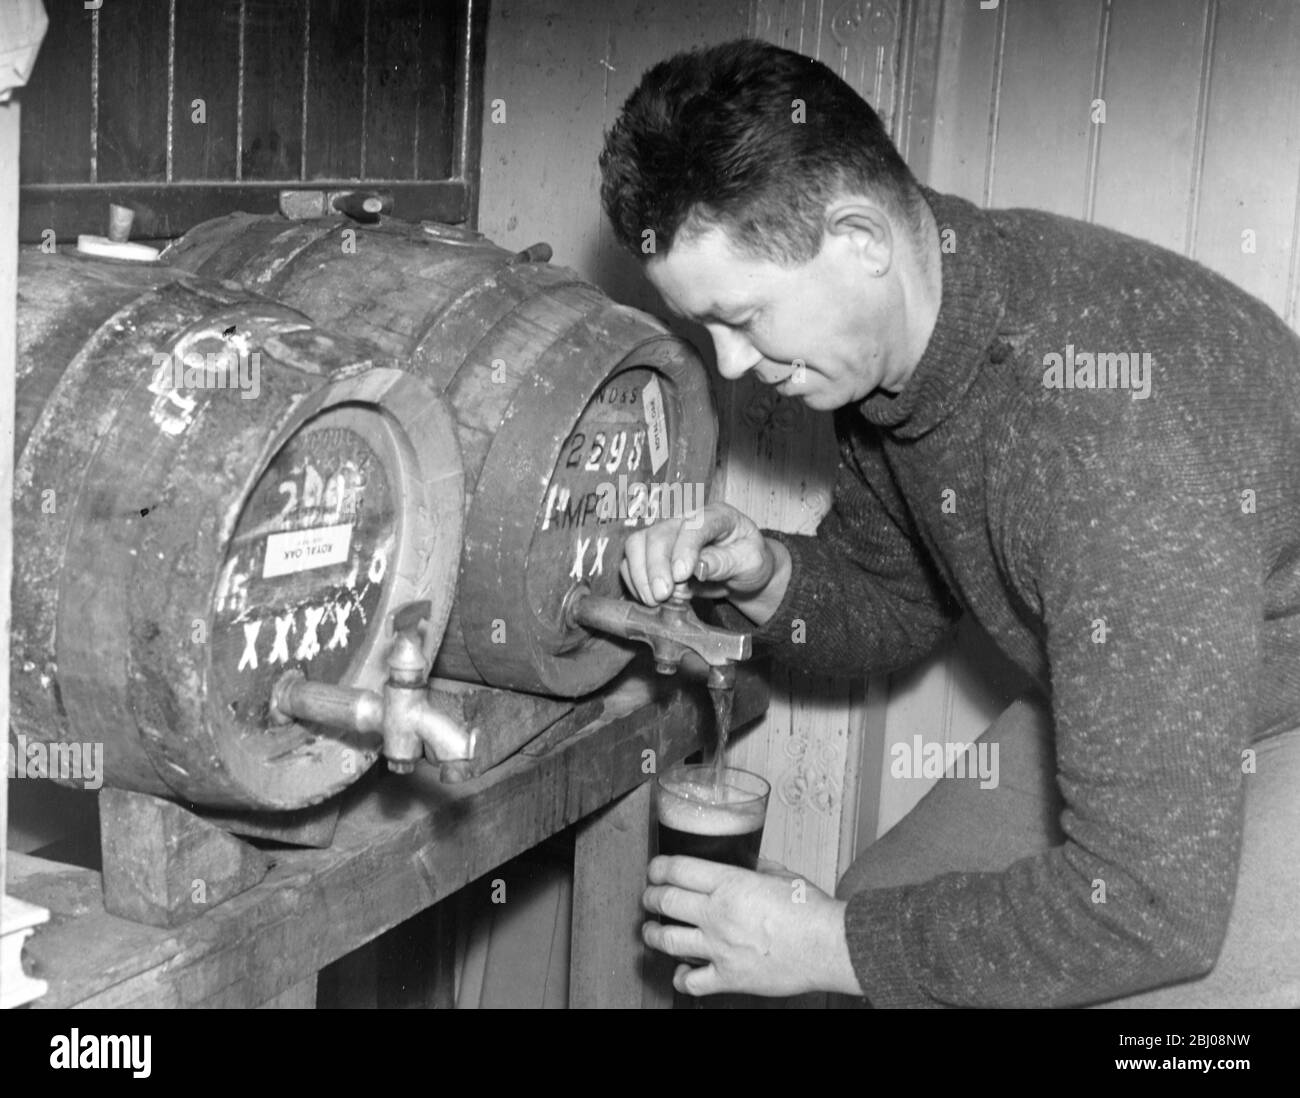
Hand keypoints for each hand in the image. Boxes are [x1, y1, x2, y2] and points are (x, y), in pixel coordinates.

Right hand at [619, 502, 774, 604]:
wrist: (741, 571)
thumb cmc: (748, 561)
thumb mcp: (750, 562)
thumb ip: (725, 562)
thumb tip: (699, 567)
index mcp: (717, 516)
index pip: (695, 525)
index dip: (685, 549)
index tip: (681, 575)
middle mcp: (685, 520)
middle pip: (658, 534)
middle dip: (655, 567)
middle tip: (663, 595)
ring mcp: (666, 535)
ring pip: (636, 546)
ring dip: (641, 577)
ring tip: (660, 600)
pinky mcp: (652, 553)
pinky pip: (631, 564)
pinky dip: (637, 584)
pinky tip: (655, 599)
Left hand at [641, 855, 861, 997]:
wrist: (830, 946)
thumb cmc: (812, 910)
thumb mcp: (782, 874)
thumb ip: (757, 868)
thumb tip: (746, 865)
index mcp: (730, 884)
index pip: (677, 869)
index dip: (658, 868)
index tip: (655, 870)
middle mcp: (718, 914)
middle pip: (665, 901)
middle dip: (650, 897)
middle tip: (650, 897)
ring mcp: (720, 947)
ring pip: (668, 940)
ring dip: (653, 934)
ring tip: (651, 931)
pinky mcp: (729, 977)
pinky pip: (692, 982)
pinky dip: (681, 977)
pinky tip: (681, 970)